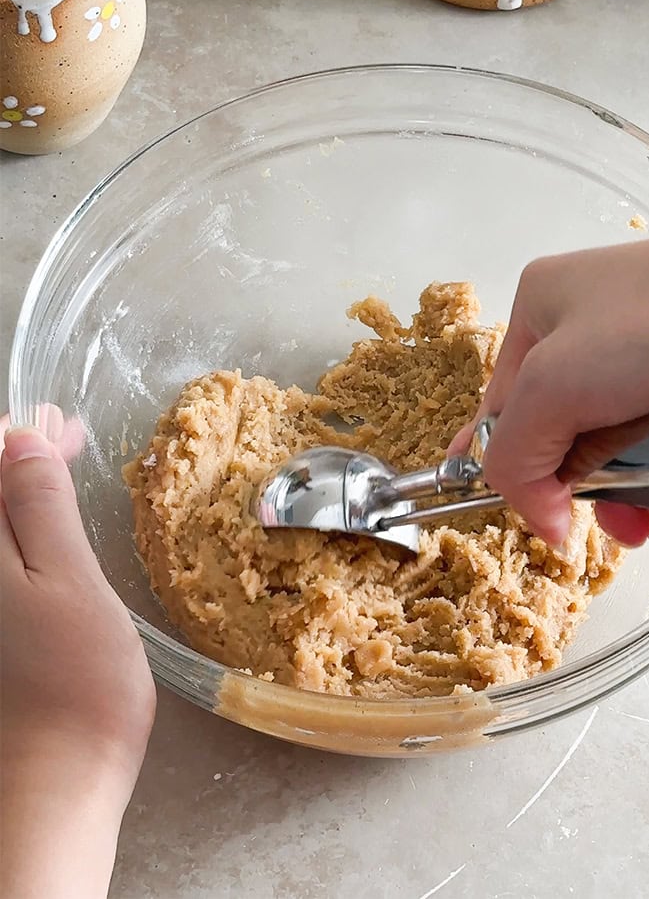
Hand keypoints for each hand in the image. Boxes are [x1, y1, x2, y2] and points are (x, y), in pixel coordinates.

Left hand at [1, 409, 155, 897]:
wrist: (54, 776)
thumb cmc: (76, 680)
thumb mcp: (70, 579)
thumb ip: (37, 506)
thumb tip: (17, 439)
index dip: (14, 438)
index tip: (66, 431)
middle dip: (13, 460)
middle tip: (69, 444)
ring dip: (15, 493)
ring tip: (58, 473)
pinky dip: (13, 534)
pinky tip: (43, 531)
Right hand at [453, 205, 648, 558]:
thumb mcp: (550, 387)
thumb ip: (515, 458)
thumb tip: (540, 517)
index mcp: (548, 315)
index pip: (510, 410)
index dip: (521, 468)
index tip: (542, 515)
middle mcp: (608, 344)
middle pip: (588, 455)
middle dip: (612, 502)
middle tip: (630, 520)